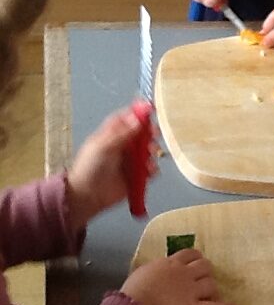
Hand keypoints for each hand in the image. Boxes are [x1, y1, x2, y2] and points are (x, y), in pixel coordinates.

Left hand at [67, 104, 156, 230]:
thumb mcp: (103, 146)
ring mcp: (131, 159)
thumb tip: (139, 119)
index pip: (128, 117)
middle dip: (150, 133)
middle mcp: (124, 144)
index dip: (139, 112)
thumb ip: (122, 133)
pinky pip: (151, 168)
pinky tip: (149, 171)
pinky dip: (153, 169)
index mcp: (112, 133)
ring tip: (149, 155)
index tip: (150, 109)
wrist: (88, 195)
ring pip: (149, 150)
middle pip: (142, 132)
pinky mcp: (137, 175)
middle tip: (154, 134)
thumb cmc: (90, 167)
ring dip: (152, 151)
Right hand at [121, 248, 236, 304]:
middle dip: (206, 271)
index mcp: (170, 263)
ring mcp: (190, 291)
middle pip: (204, 266)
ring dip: (212, 288)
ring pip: (210, 284)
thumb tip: (155, 273)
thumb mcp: (141, 272)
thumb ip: (153, 270)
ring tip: (211, 294)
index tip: (196, 262)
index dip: (195, 258)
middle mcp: (183, 274)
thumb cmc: (132, 291)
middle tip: (204, 278)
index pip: (189, 254)